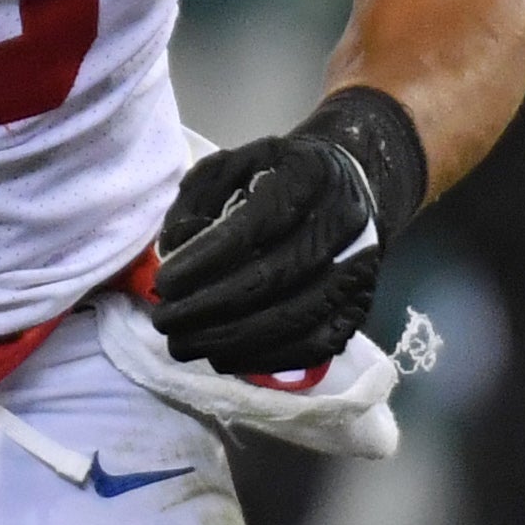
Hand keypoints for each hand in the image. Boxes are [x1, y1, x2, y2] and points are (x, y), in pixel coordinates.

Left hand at [151, 88, 427, 375]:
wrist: (347, 186)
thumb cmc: (276, 174)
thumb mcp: (232, 163)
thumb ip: (198, 199)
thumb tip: (172, 249)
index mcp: (310, 176)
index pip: (260, 223)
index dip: (208, 257)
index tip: (165, 282)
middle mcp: (345, 222)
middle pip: (276, 277)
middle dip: (211, 306)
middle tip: (164, 320)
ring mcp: (360, 270)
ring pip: (294, 319)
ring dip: (231, 340)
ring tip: (183, 344)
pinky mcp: (360, 309)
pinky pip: (313, 347)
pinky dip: (263, 360)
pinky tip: (222, 357)